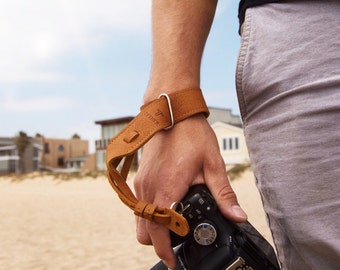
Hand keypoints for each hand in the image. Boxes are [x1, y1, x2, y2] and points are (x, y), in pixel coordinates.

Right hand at [134, 114, 246, 268]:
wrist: (172, 111)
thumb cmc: (192, 134)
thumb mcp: (212, 164)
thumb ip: (223, 193)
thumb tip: (237, 216)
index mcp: (167, 188)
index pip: (159, 230)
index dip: (164, 250)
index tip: (172, 262)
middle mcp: (148, 187)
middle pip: (144, 230)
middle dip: (157, 242)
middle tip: (176, 243)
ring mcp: (140, 182)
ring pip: (139, 218)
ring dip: (152, 227)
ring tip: (172, 225)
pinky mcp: (139, 176)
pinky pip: (138, 204)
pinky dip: (148, 213)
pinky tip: (165, 205)